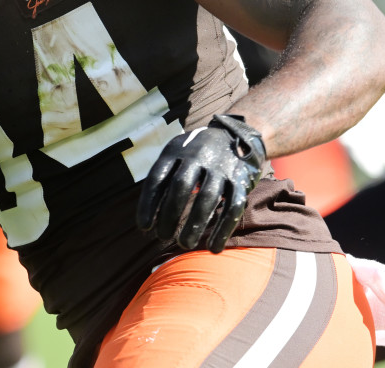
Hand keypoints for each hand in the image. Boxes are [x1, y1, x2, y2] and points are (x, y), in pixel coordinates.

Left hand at [136, 113, 266, 252]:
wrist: (234, 135)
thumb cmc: (193, 155)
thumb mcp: (174, 156)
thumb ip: (161, 182)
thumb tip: (145, 222)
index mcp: (176, 150)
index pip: (158, 177)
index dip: (148, 204)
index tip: (144, 228)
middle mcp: (198, 156)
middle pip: (181, 186)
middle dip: (170, 214)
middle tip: (163, 236)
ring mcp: (221, 168)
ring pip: (207, 197)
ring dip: (195, 224)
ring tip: (184, 245)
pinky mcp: (240, 180)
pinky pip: (233, 207)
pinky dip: (223, 230)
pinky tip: (213, 249)